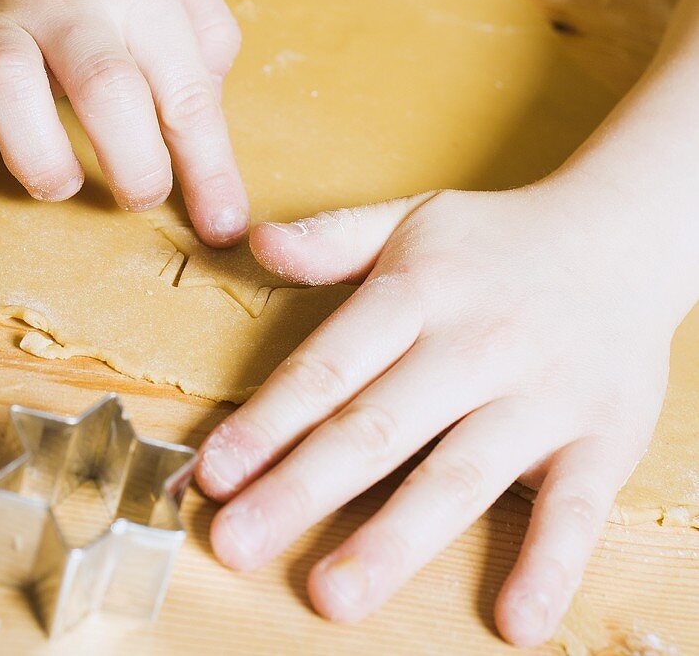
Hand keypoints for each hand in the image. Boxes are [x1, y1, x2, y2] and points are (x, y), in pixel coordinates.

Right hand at [0, 0, 246, 244]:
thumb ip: (207, 38)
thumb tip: (206, 120)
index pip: (187, 92)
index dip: (209, 169)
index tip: (222, 223)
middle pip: (109, 91)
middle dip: (136, 167)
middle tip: (144, 196)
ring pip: (11, 87)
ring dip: (43, 158)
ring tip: (64, 184)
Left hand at [196, 181, 674, 645]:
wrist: (621, 235)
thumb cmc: (499, 241)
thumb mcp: (413, 219)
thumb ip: (333, 237)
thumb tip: (255, 242)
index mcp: (421, 290)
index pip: (333, 362)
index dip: (269, 418)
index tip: (213, 472)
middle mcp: (476, 343)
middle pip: (379, 425)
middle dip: (302, 487)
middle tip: (237, 543)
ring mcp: (542, 394)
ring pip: (461, 473)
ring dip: (395, 537)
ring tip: (332, 593)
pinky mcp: (603, 437)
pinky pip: (577, 507)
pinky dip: (549, 564)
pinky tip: (514, 619)